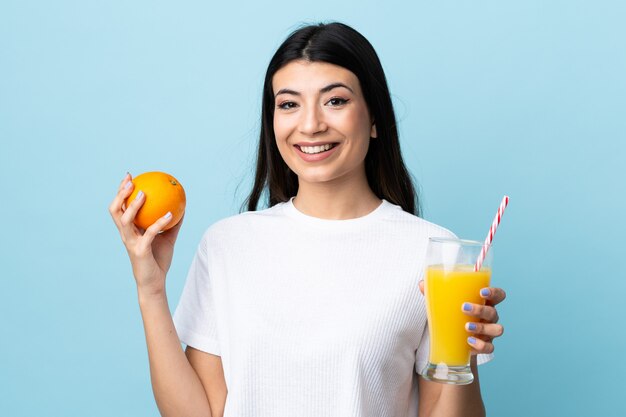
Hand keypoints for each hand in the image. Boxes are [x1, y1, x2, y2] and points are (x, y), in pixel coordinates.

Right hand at [109, 173, 183, 294]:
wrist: (155, 282)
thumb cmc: (159, 260)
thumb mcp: (168, 238)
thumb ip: (172, 223)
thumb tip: (183, 207)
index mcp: (129, 230)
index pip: (120, 207)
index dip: (121, 192)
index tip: (129, 177)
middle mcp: (126, 234)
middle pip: (115, 210)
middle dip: (120, 194)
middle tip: (131, 181)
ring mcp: (131, 243)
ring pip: (126, 220)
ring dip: (134, 206)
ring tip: (145, 193)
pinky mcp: (140, 251)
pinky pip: (150, 233)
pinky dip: (159, 222)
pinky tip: (170, 214)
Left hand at [418, 281, 505, 354]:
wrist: (451, 337)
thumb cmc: (451, 314)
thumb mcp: (443, 302)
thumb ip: (434, 292)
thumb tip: (421, 283)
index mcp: (483, 302)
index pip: (498, 295)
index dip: (493, 292)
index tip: (481, 291)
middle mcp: (490, 316)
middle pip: (493, 311)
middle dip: (480, 309)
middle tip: (464, 308)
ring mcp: (489, 332)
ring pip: (497, 329)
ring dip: (482, 328)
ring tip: (466, 327)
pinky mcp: (485, 345)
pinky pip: (489, 347)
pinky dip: (480, 345)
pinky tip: (469, 342)